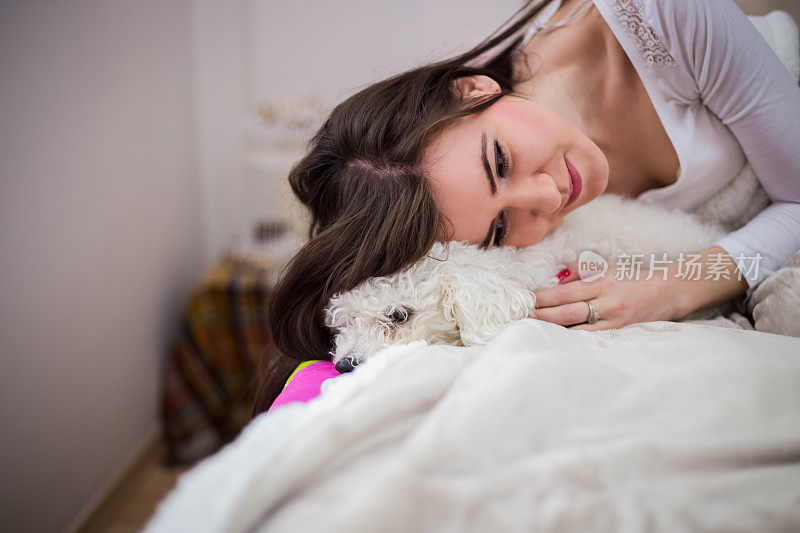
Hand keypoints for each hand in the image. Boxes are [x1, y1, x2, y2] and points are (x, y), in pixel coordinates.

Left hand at [531, 260, 683, 330]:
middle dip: (543, 314)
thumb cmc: (633, 276)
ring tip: (535, 328)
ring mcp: (613, 319)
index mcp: (602, 282)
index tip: (528, 299)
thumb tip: (557, 278)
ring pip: (577, 328)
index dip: (544, 297)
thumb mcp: (608, 266)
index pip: (566, 292)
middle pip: (568, 312)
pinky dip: (573, 338)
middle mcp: (607, 302)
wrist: (667, 291)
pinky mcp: (619, 332)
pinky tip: (558, 339)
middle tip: (524, 316)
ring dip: (554, 328)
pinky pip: (591, 337)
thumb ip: (581, 269)